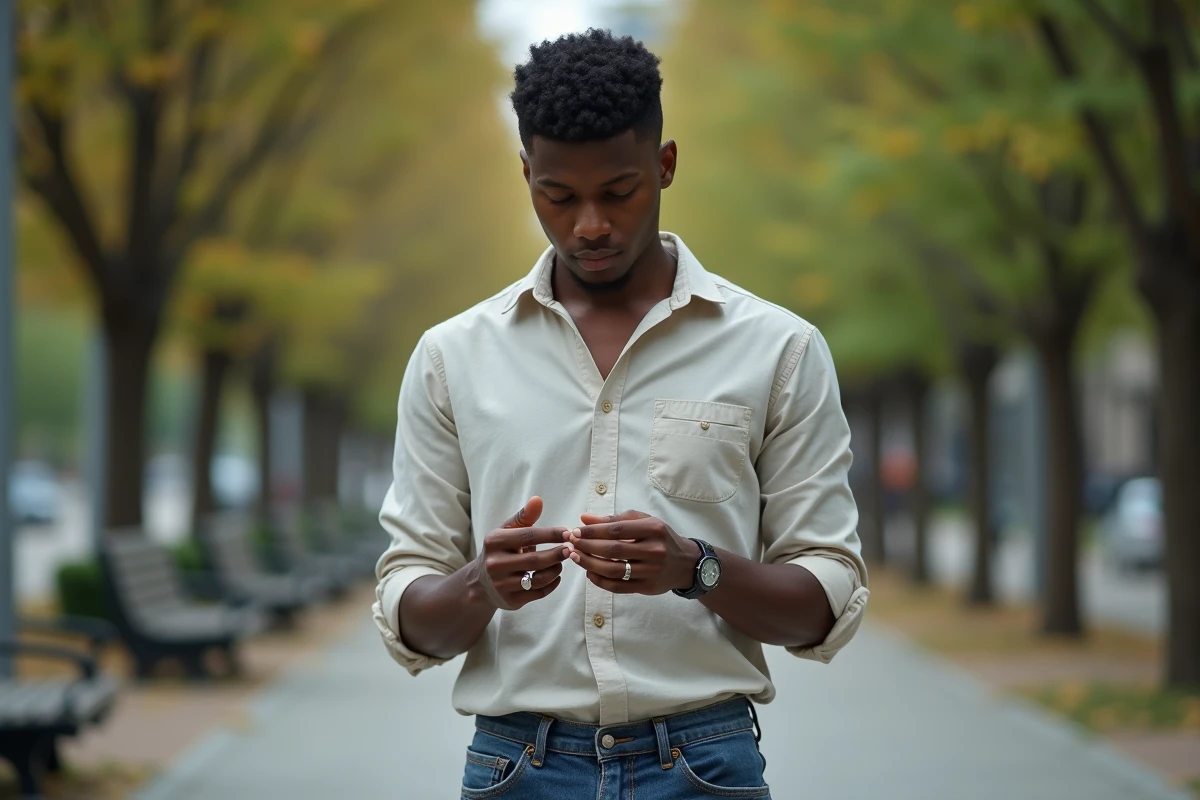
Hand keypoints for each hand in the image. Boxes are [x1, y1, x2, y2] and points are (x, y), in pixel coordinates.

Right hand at [468, 496, 571, 610]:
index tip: (568, 532)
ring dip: (556, 569)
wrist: (480, 582)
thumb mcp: (507, 531)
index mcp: (494, 542)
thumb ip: (523, 517)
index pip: (528, 536)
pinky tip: (557, 575)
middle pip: (535, 560)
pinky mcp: (510, 601)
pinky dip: (552, 584)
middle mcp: (495, 564)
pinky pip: (538, 593)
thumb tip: (538, 500)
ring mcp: (502, 585)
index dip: (551, 534)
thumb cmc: (500, 550)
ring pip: (539, 579)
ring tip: (562, 562)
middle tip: (572, 549)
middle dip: (557, 554)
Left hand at [565, 511, 700, 594]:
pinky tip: (589, 573)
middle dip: (587, 546)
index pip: (617, 529)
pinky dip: (600, 581)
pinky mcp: (647, 587)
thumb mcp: (644, 522)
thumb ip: (614, 519)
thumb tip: (584, 519)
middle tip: (570, 544)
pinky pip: (618, 587)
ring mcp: (651, 571)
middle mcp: (654, 550)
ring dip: (590, 564)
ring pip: (614, 570)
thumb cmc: (660, 538)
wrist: (686, 563)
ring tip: (575, 557)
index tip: (575, 531)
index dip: (593, 531)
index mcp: (654, 529)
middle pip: (613, 550)